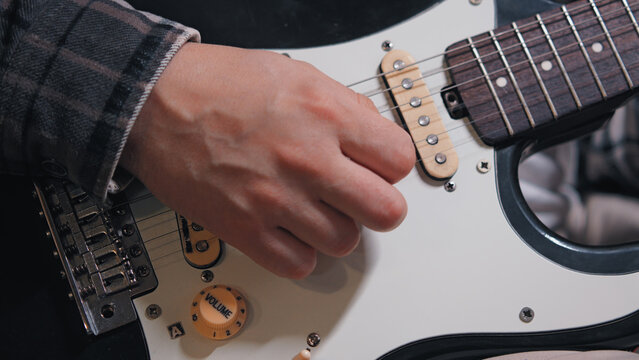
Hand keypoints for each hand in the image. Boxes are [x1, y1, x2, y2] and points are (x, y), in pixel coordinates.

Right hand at [120, 43, 414, 277]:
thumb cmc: (219, 86)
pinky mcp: (244, 229)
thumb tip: (375, 137)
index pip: (400, 161)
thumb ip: (345, 107)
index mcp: (326, 115)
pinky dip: (301, 254)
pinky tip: (290, 231)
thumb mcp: (297, 74)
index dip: (391, 167)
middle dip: (379, 206)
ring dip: (336, 229)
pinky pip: (299, 265)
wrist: (155, 103)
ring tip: (317, 211)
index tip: (378, 169)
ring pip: (345, 242)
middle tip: (361, 199)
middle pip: (386, 211)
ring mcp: (277, 199)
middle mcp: (307, 159)